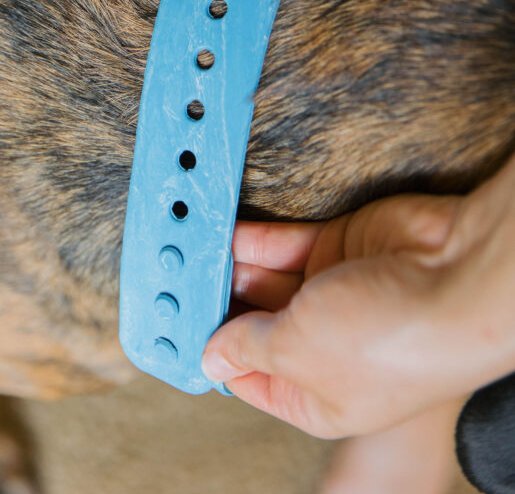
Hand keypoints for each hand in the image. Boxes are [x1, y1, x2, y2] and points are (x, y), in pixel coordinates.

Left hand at [202, 155, 514, 438]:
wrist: (453, 275)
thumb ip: (248, 345)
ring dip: (229, 263)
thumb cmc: (389, 340)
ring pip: (265, 277)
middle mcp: (323, 348)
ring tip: (188, 245)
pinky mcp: (340, 247)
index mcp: (317, 397)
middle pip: (254, 321)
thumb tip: (212, 356)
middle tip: (175, 273)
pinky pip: (284, 243)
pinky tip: (219, 228)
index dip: (211, 350)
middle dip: (217, 299)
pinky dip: (253, 237)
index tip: (172, 324)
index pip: (248, 376)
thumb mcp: (296, 350)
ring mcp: (332, 295)